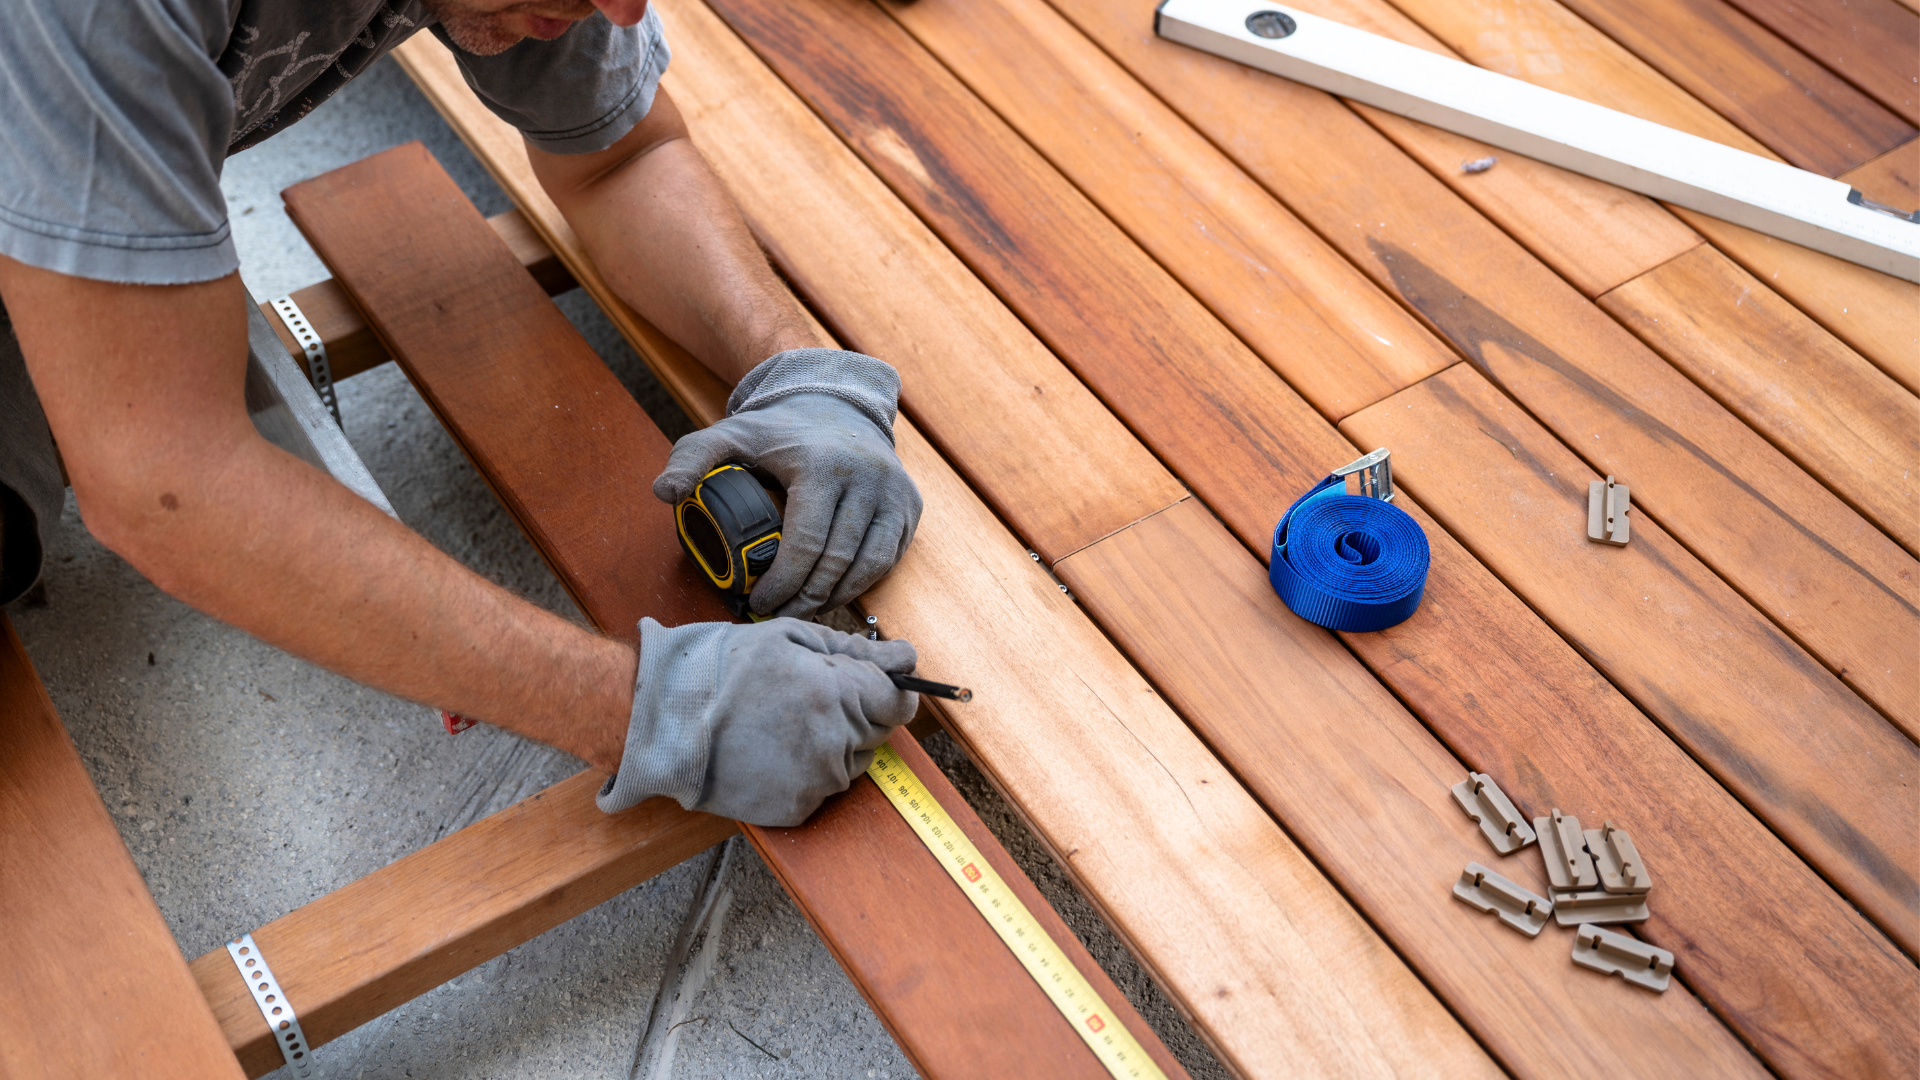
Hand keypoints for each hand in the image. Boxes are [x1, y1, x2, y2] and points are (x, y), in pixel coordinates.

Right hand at [597, 616, 919, 826]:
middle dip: (857, 711)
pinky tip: (772, 749)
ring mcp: (815, 782)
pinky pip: (823, 787)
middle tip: (807, 695)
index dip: (889, 687)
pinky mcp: (795, 810)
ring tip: (782, 722)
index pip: (900, 700)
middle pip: (879, 731)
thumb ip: (853, 649)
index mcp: (836, 694)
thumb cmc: (718, 670)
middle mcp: (834, 744)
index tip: (870, 681)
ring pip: (853, 761)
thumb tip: (905, 657)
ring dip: (834, 742)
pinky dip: (808, 770)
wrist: (660, 723)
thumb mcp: (785, 637)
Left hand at [653, 349, 921, 619]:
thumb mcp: (730, 435)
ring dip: (835, 598)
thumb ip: (692, 458)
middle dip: (806, 598)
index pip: (806, 542)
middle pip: (837, 561)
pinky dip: (862, 583)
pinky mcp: (909, 506)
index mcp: (822, 465)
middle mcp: (865, 477)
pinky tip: (834, 593)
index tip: (761, 602)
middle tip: (780, 614)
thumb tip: (665, 492)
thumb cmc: (780, 430)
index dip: (784, 582)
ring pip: (868, 566)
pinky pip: (888, 559)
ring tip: (804, 609)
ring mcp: (893, 493)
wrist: (837, 404)